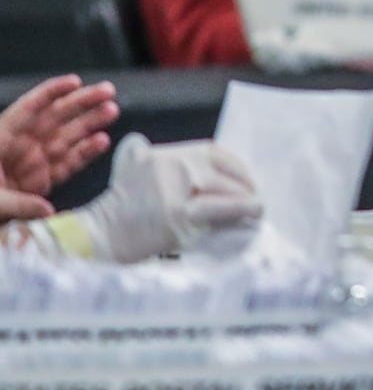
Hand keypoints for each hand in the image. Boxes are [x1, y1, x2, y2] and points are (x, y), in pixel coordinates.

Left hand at [0, 75, 117, 216]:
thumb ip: (18, 204)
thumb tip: (48, 210)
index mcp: (0, 140)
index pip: (27, 110)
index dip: (50, 93)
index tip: (74, 81)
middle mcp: (19, 147)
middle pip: (53, 119)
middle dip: (80, 104)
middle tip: (107, 91)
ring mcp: (33, 163)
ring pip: (65, 138)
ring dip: (89, 124)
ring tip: (112, 111)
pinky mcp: (41, 181)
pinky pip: (67, 163)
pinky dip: (85, 152)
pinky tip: (101, 141)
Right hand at [74, 134, 260, 262]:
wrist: (99, 237)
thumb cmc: (124, 213)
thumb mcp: (136, 172)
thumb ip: (166, 164)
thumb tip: (210, 174)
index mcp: (162, 155)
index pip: (211, 152)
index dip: (235, 165)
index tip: (247, 178)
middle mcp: (168, 166)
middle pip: (219, 171)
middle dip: (243, 184)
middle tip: (255, 196)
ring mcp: (173, 189)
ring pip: (221, 189)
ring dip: (245, 199)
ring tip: (257, 207)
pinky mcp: (177, 213)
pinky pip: (217, 209)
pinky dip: (238, 210)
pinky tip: (251, 213)